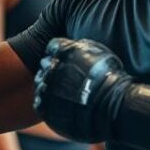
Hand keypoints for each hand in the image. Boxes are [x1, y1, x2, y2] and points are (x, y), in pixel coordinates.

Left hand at [33, 38, 149, 149]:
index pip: (52, 47)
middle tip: (65, 78)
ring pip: (41, 82)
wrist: (110, 105)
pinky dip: (46, 102)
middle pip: (45, 64)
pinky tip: (58, 103)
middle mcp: (52, 67)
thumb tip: (71, 43)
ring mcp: (47, 87)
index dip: (58, 54)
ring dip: (49, 85)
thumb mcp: (98, 52)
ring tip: (63, 92)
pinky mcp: (45, 105)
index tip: (64, 61)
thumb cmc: (110, 78)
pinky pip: (39, 101)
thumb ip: (80, 46)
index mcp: (64, 51)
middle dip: (53, 69)